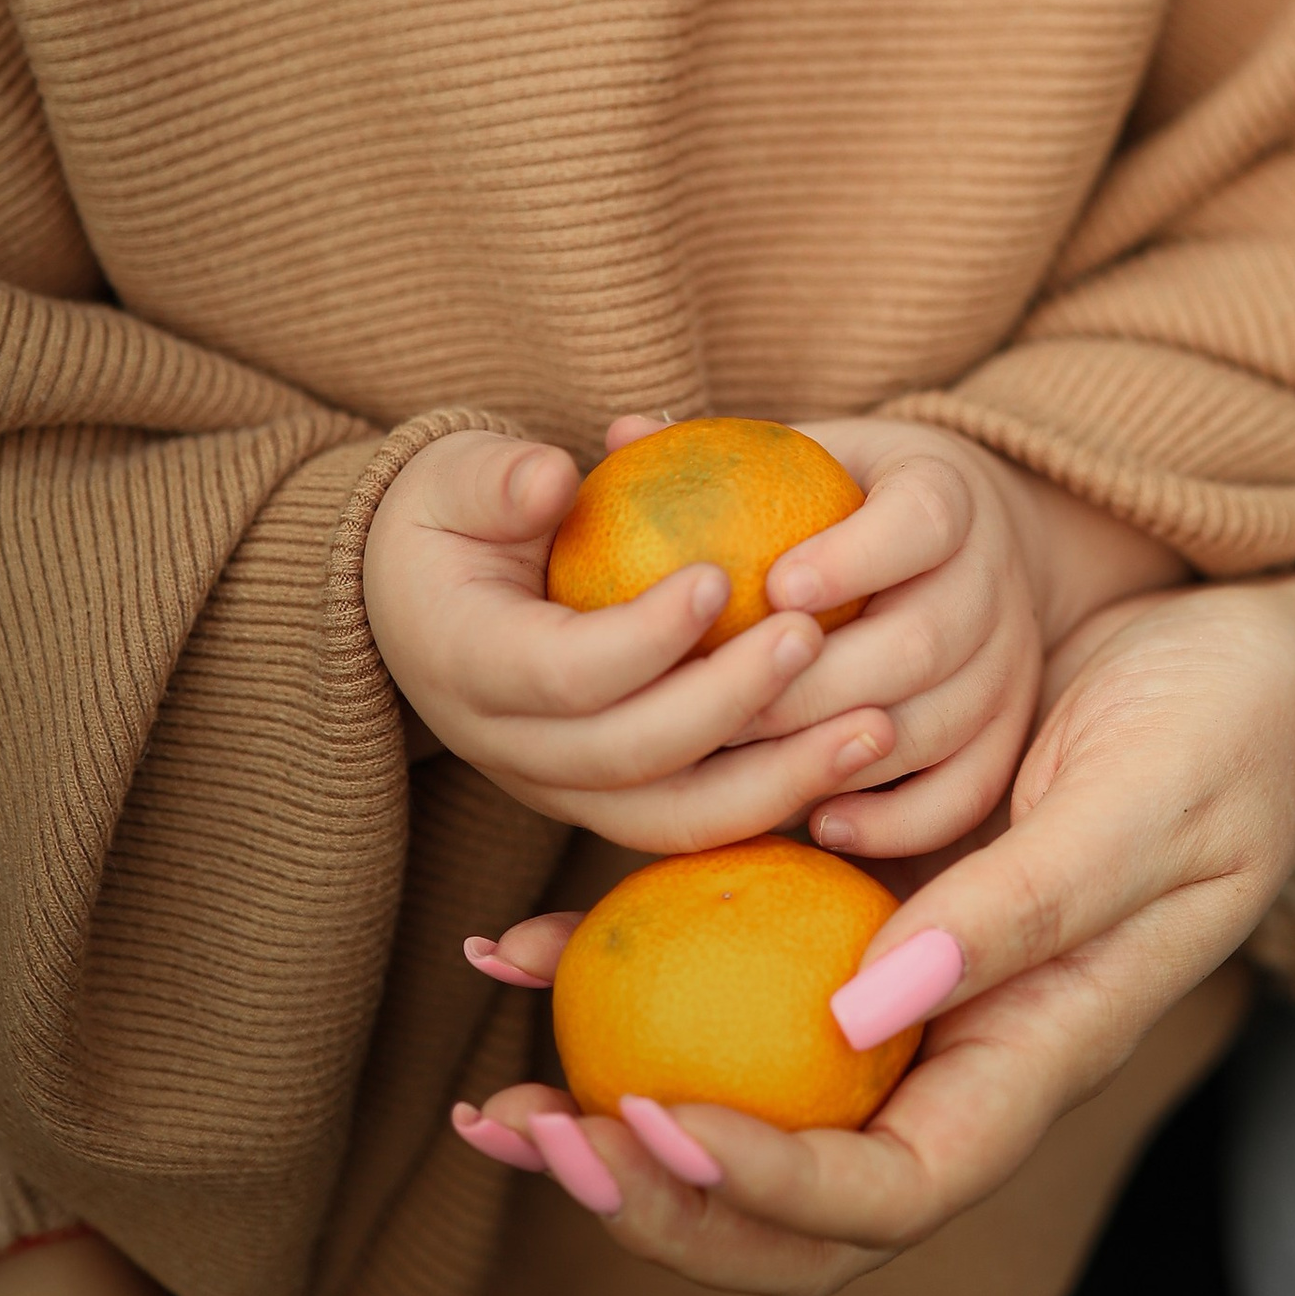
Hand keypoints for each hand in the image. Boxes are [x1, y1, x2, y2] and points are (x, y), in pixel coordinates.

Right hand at [363, 430, 886, 848]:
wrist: (418, 600)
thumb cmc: (452, 517)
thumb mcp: (454, 477)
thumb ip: (499, 479)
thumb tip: (553, 476)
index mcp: (468, 667)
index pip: (563, 674)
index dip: (643, 638)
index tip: (721, 578)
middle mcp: (511, 750)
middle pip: (632, 756)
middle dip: (731, 704)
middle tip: (816, 635)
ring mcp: (562, 790)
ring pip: (676, 815)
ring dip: (780, 779)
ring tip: (876, 724)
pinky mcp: (611, 803)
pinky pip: (700, 819)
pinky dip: (777, 798)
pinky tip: (856, 755)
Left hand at [454, 568, 1294, 1295]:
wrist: (1262, 662)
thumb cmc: (1226, 733)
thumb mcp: (1141, 808)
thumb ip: (1019, 910)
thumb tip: (865, 1010)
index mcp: (1035, 1057)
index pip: (889, 1193)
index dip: (768, 1193)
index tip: (658, 1126)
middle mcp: (955, 1046)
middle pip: (791, 1193)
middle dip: (651, 1191)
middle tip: (528, 1131)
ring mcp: (902, 985)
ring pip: (742, 1096)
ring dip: (612, 1103)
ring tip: (491, 1089)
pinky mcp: (863, 903)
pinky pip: (733, 969)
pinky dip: (628, 969)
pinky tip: (532, 937)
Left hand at [702, 415, 1185, 858]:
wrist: (970, 543)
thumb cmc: (853, 495)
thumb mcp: (807, 449)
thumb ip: (722, 448)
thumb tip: (620, 432)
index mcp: (947, 491)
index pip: (922, 520)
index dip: (853, 558)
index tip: (773, 586)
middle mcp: (993, 577)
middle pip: (925, 640)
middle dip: (816, 685)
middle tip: (719, 708)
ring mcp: (1011, 661)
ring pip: (942, 724)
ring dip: (839, 754)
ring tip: (745, 767)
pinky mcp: (1010, 729)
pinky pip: (968, 790)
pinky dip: (899, 818)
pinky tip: (819, 820)